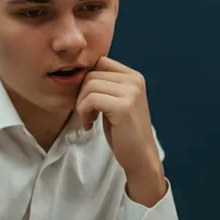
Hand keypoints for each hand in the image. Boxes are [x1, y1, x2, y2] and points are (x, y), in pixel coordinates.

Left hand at [77, 57, 166, 206]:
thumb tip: (79, 71)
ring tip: (88, 120)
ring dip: (81, 105)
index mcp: (134, 76)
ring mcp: (131, 93)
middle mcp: (134, 80)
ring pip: (89, 85)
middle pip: (91, 74)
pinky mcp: (123, 107)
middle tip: (86, 113)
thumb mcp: (117, 101)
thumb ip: (106, 84)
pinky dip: (83, 113)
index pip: (100, 62)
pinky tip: (89, 125)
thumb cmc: (124, 131)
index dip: (87, 80)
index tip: (88, 100)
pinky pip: (90, 100)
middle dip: (82, 94)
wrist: (140, 156)